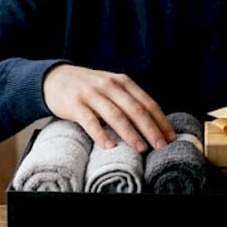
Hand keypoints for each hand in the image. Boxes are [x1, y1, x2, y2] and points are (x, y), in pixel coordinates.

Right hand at [42, 64, 174, 152]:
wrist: (55, 78)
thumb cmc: (88, 88)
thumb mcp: (111, 87)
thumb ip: (128, 100)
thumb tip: (152, 125)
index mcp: (122, 82)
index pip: (147, 103)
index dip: (160, 121)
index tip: (171, 137)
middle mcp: (109, 85)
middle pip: (135, 109)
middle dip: (151, 129)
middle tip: (161, 146)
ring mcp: (92, 94)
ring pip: (115, 115)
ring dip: (130, 133)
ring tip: (141, 148)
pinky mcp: (75, 104)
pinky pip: (89, 121)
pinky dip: (101, 134)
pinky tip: (110, 146)